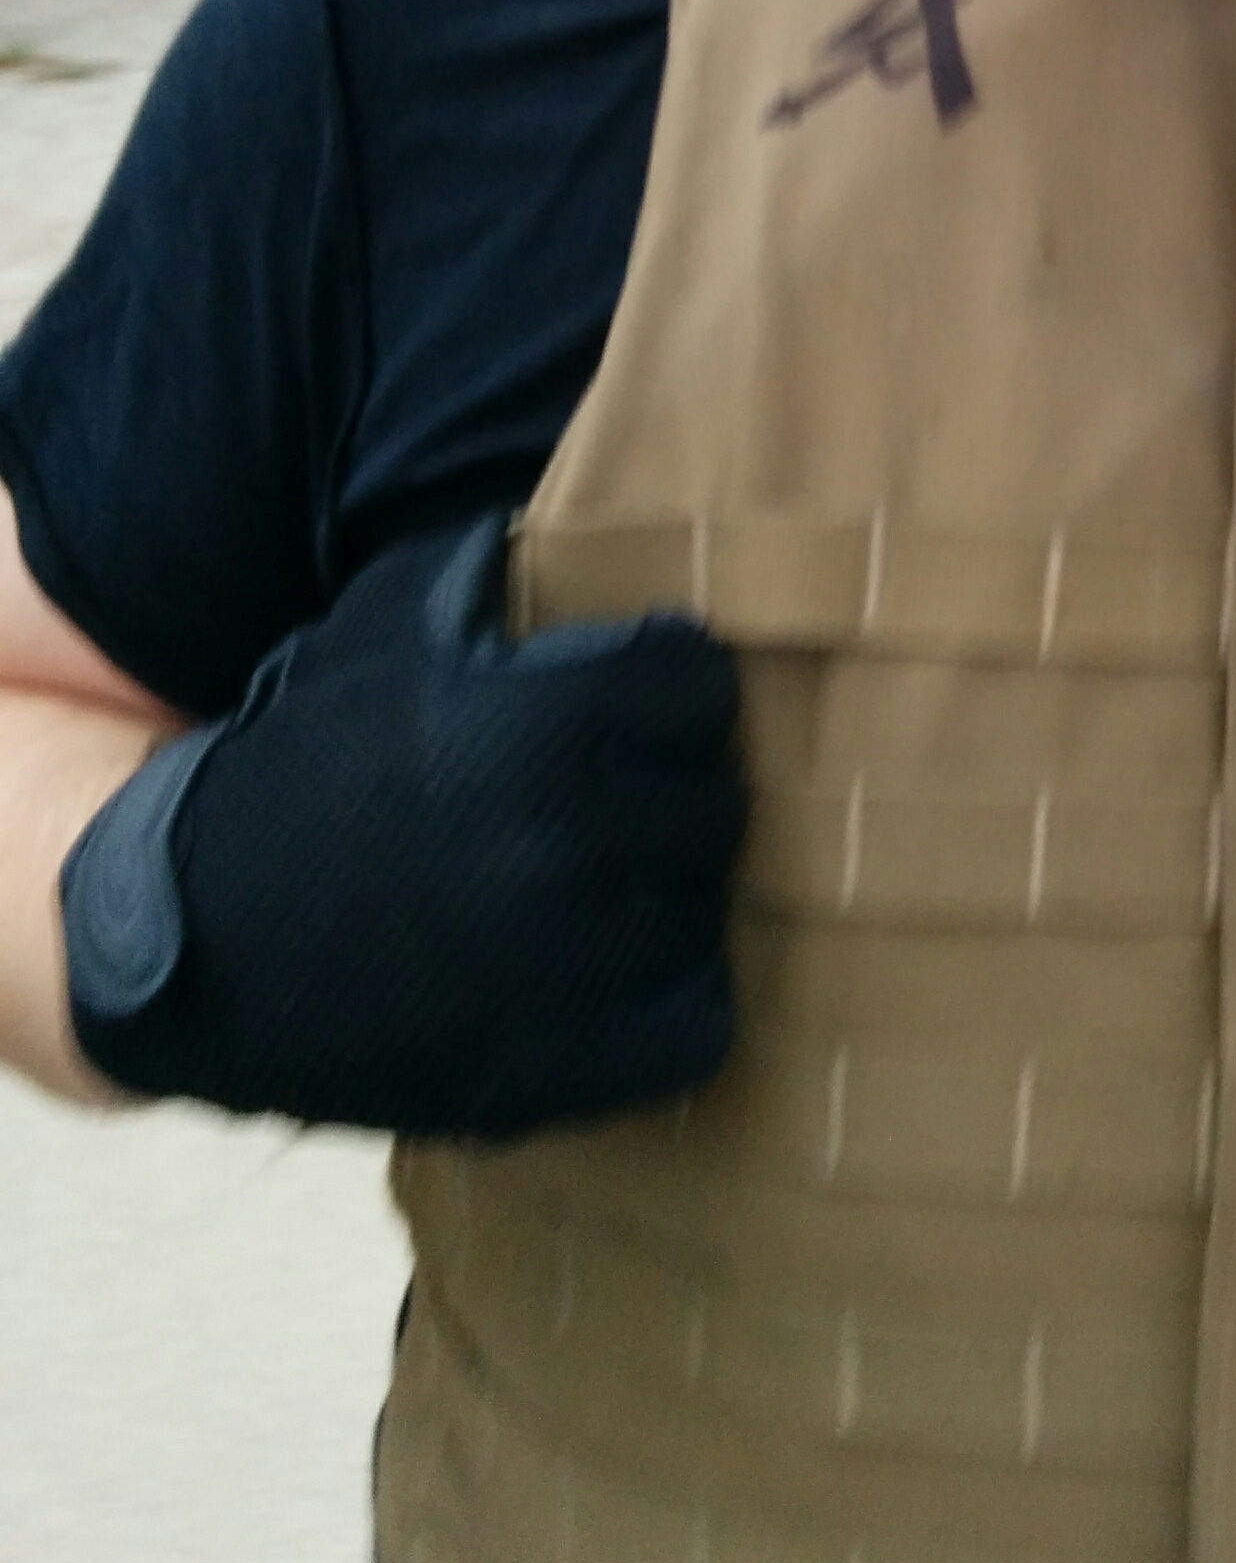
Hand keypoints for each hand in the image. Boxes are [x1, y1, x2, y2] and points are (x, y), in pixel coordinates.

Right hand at [60, 514, 744, 1136]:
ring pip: (705, 914)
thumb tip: (593, 493)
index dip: (663, 691)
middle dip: (667, 796)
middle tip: (603, 803)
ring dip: (664, 899)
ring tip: (590, 887)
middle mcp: (574, 843)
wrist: (192, 939)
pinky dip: (667, 1007)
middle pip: (716, 804)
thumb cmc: (300, 763)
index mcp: (549, 722)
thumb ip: (497, 567)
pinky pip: (695, 1026)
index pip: (702, 686)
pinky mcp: (557, 1070)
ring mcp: (569, 969)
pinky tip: (605, 974)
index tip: (626, 707)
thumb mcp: (386, 626)